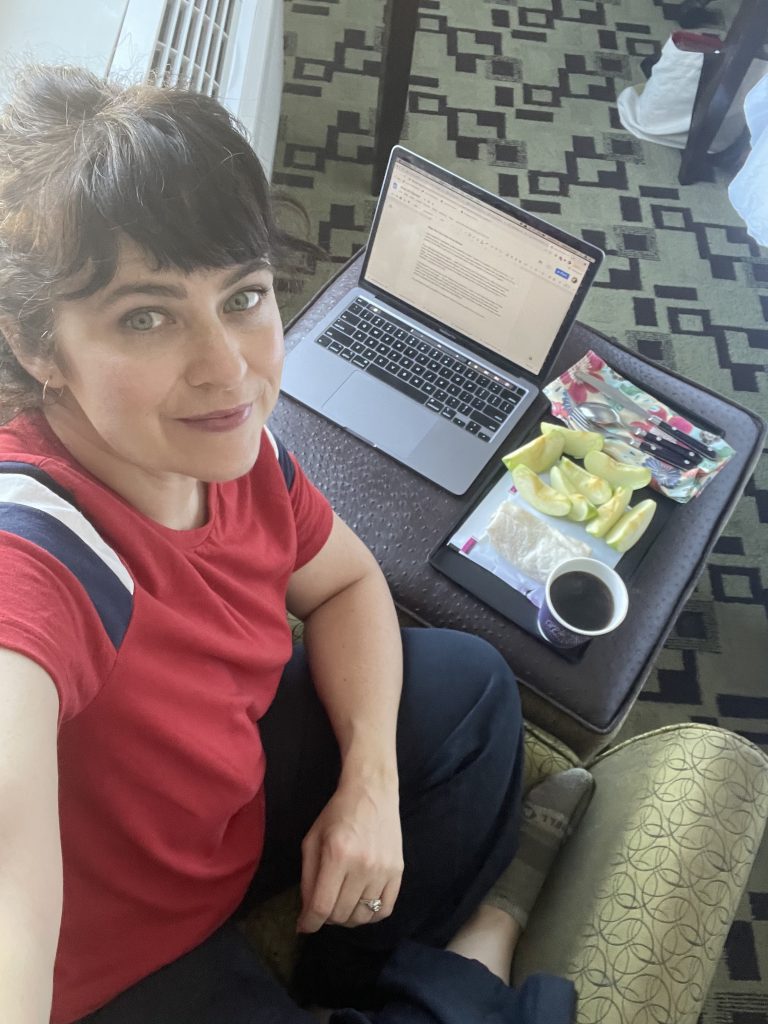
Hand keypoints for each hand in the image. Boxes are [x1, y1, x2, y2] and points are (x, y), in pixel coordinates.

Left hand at [297, 771, 403, 932]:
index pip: (322, 906)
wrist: (372, 792)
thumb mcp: (312, 840)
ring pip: (362, 917)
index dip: (309, 923)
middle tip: (322, 905)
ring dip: (347, 918)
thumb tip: (307, 914)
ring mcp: (383, 870)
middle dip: (326, 918)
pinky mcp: (398, 872)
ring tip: (341, 904)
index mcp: (337, 855)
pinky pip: (384, 910)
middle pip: (341, 915)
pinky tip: (360, 905)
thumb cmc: (337, 814)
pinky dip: (369, 915)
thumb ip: (307, 878)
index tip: (303, 926)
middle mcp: (362, 866)